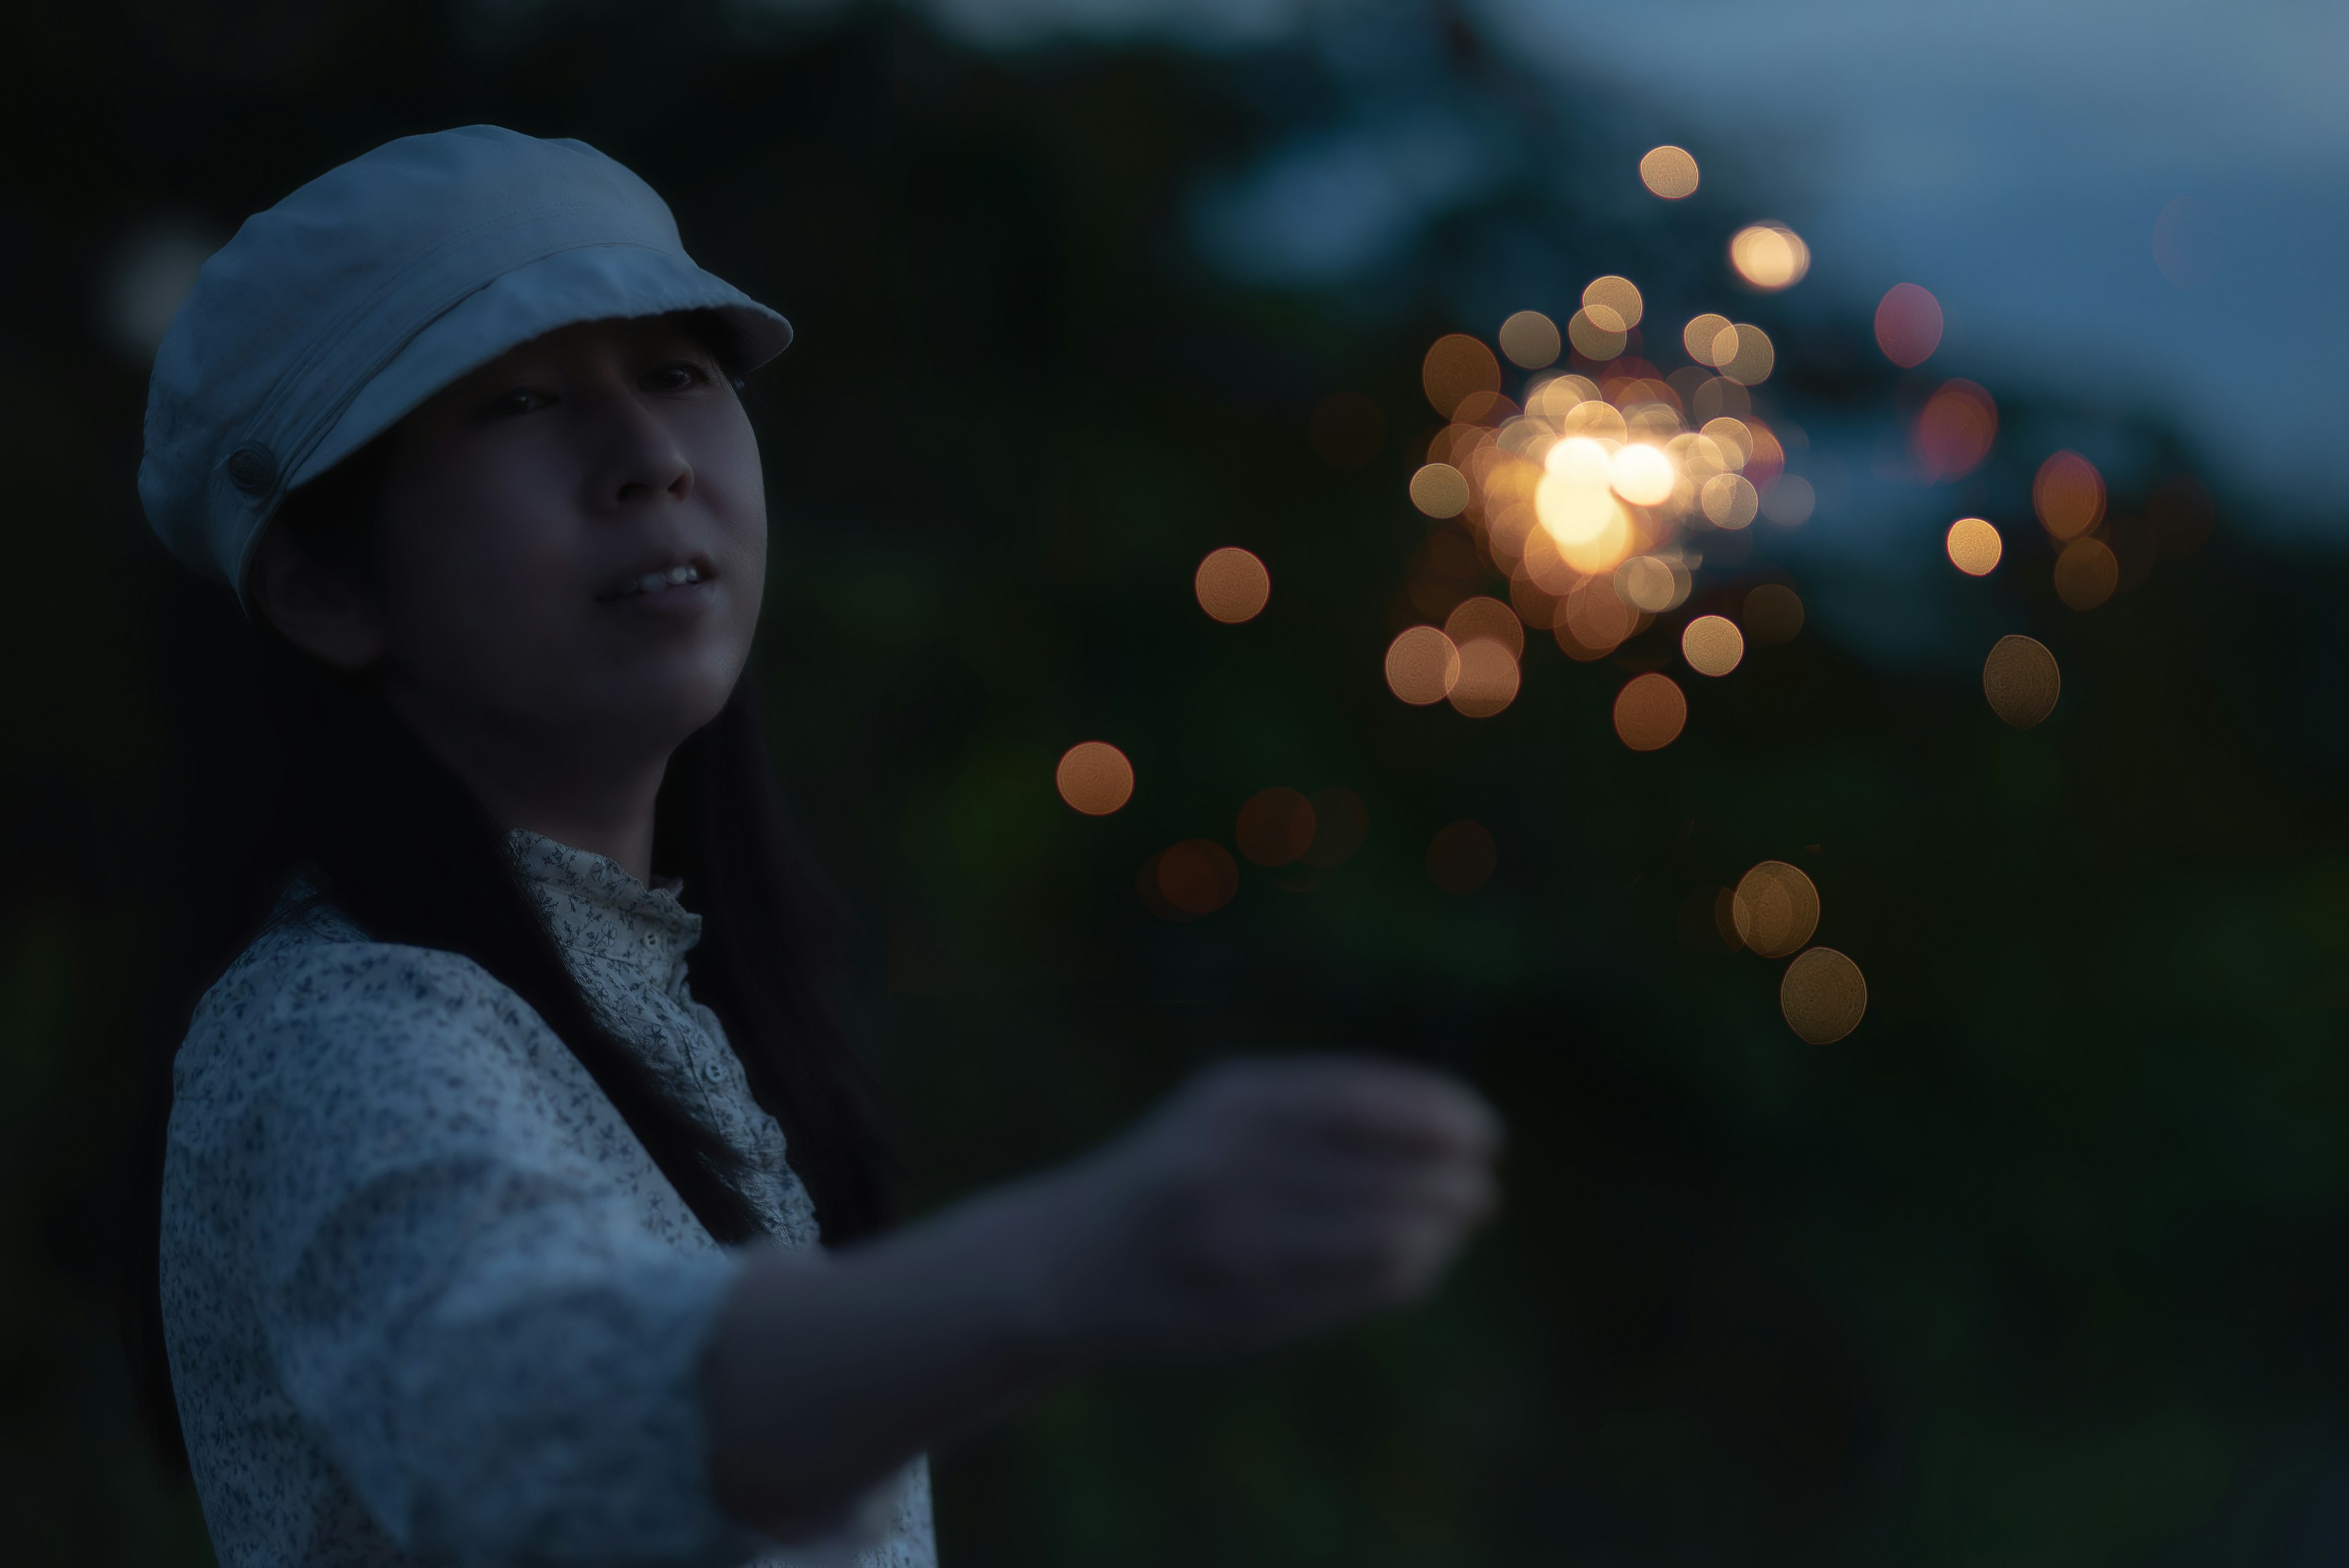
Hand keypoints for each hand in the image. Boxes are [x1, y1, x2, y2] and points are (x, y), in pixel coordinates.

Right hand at [1026, 1052, 1505, 1362]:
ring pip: (1384, 1234)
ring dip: (1437, 1229)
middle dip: (1451, 1180)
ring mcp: (1239, 1238)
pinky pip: (1360, 1287)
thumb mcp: (1228, 1113)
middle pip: (1386, 1171)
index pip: (1366, 1099)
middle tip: (1483, 1188)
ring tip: (1458, 1223)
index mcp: (1235, 1100)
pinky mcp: (1248, 1304)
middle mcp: (1233, 1163)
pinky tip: (1422, 1260)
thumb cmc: (1177, 1174)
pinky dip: (1406, 1271)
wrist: (1071, 1262)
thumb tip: (1452, 1124)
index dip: (1439, 1115)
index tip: (1486, 1133)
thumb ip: (1322, 1109)